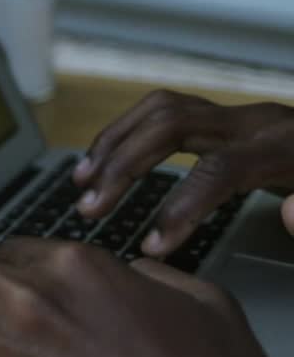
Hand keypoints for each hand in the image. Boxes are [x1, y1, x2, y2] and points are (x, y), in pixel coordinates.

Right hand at [71, 89, 293, 255]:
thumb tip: (289, 213)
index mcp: (286, 146)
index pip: (220, 169)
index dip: (181, 207)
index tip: (153, 248)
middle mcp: (257, 121)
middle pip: (173, 124)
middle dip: (124, 165)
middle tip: (91, 209)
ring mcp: (239, 114)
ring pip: (162, 108)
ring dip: (114, 144)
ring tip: (83, 183)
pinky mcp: (226, 118)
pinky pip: (163, 110)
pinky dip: (126, 133)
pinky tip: (103, 162)